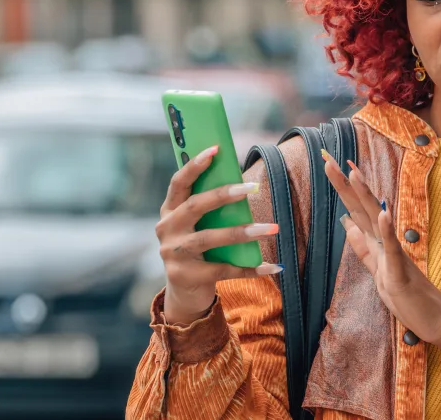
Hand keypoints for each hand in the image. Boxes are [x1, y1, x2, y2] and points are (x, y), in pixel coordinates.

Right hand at [157, 145, 282, 324]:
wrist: (185, 292)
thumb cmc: (199, 248)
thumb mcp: (199, 225)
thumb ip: (211, 206)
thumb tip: (243, 183)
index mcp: (169, 210)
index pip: (179, 183)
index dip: (194, 165)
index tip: (216, 148)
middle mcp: (166, 230)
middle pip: (195, 207)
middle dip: (224, 195)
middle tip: (253, 188)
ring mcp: (173, 254)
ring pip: (210, 238)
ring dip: (243, 233)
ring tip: (272, 228)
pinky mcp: (186, 276)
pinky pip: (224, 270)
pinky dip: (251, 268)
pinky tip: (273, 266)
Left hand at [323, 150, 440, 377]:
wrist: (438, 319)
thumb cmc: (409, 298)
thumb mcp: (378, 271)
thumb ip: (363, 248)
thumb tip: (347, 224)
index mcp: (379, 243)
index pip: (357, 210)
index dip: (343, 189)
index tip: (331, 165)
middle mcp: (386, 243)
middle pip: (362, 208)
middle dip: (344, 184)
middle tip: (328, 159)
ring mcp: (394, 255)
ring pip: (376, 220)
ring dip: (365, 195)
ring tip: (352, 172)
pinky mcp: (400, 272)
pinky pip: (393, 248)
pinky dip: (387, 229)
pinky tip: (382, 212)